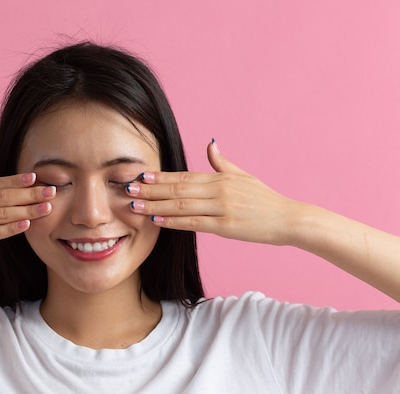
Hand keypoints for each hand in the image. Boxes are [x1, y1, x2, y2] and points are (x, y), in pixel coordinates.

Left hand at [127, 141, 300, 244]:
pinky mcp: (226, 227)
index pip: (184, 176)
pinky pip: (195, 224)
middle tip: (128, 189)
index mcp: (220, 178)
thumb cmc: (264, 199)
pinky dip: (174, 222)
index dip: (161, 177)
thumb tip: (210, 143)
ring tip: (135, 206)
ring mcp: (222, 209)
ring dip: (156, 207)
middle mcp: (219, 191)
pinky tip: (158, 221)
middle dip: (151, 190)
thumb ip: (222, 162)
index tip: (141, 176)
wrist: (288, 219)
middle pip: (178, 190)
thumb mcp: (243, 176)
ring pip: (182, 206)